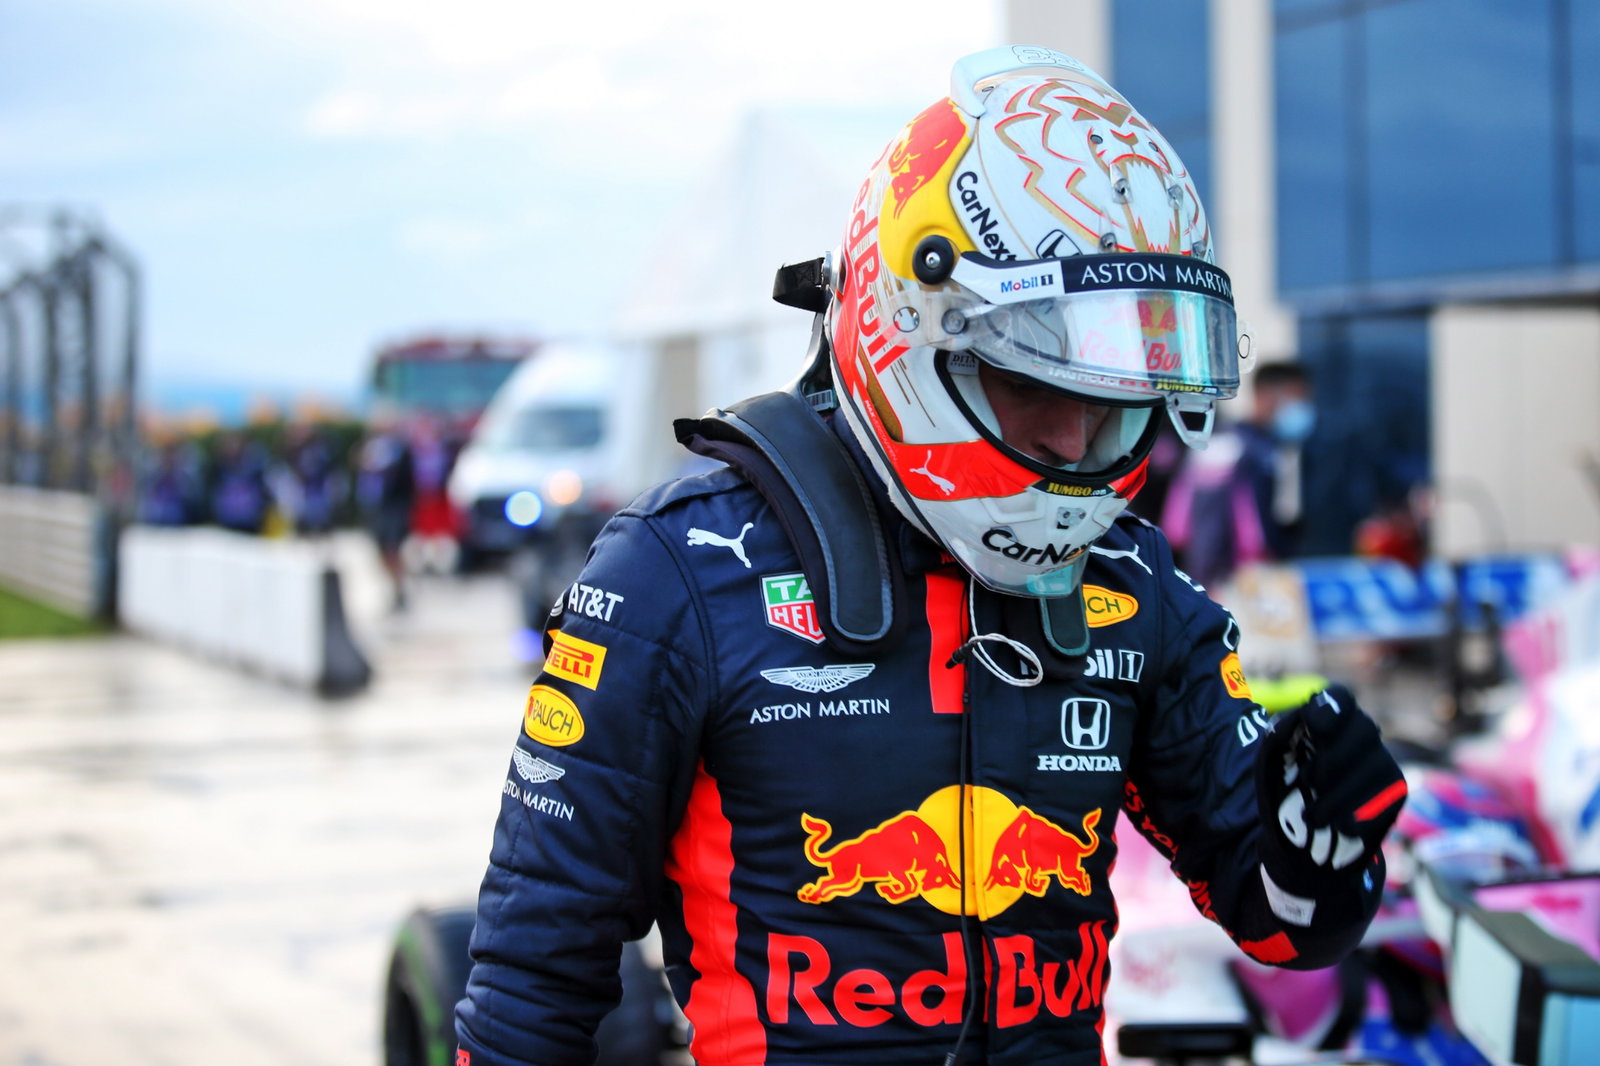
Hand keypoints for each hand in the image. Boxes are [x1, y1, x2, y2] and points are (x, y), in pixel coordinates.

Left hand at [1256, 685, 1406, 874]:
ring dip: (1336, 797)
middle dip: (1331, 760)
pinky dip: (1352, 818)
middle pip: (1364, 728)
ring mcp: (1384, 761)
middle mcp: (1364, 732)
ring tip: (1311, 815)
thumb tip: (1299, 718)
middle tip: (1308, 782)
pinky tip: (1336, 826)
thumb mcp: (1271, 760)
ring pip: (1374, 768)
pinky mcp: (1397, 791)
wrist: (1301, 837)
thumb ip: (1280, 735)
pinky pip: (1383, 799)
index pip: (1340, 698)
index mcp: (1330, 717)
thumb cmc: (1284, 787)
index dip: (1331, 708)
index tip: (1313, 726)